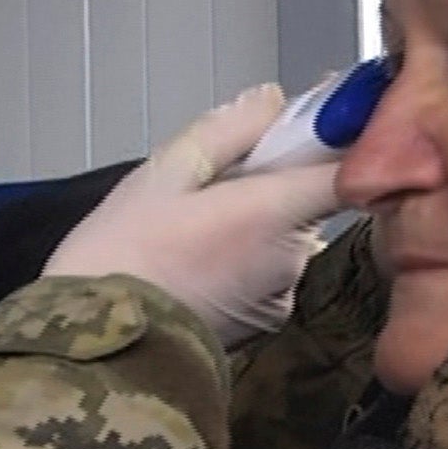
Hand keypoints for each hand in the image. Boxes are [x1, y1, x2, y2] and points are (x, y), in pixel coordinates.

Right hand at [45, 86, 342, 346]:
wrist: (100, 347)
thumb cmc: (124, 252)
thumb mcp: (164, 172)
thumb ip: (228, 130)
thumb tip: (273, 101)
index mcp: (274, 211)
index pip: (347, 168)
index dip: (339, 140)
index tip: (315, 122)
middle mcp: (293, 256)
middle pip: (308, 201)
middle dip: (273, 184)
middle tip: (214, 182)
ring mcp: (282, 295)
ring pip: (285, 239)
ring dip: (257, 226)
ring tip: (193, 231)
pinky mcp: (264, 325)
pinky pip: (268, 276)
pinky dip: (245, 263)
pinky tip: (197, 265)